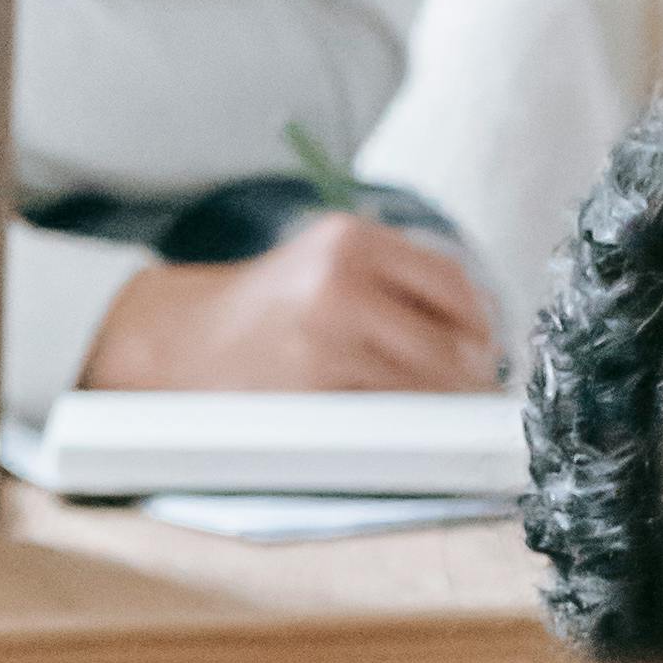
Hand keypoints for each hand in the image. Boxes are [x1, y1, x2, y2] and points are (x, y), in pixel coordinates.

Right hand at [86, 214, 497, 392]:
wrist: (176, 340)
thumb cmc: (263, 308)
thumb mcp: (326, 262)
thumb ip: (397, 281)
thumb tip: (482, 333)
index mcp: (350, 239)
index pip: (453, 281)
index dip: (482, 322)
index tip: (486, 347)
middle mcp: (340, 281)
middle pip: (450, 338)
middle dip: (470, 372)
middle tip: (471, 390)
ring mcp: (325, 338)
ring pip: (425, 383)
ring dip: (443, 404)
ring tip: (438, 410)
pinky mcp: (311, 390)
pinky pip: (386, 414)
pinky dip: (403, 422)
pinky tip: (396, 421)